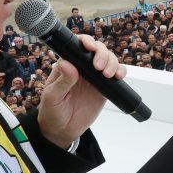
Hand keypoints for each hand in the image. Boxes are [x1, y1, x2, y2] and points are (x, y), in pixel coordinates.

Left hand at [38, 33, 124, 147]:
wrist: (63, 130)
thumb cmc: (52, 112)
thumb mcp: (52, 97)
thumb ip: (61, 82)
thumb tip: (67, 64)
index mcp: (67, 65)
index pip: (77, 46)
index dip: (85, 42)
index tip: (89, 47)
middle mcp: (82, 67)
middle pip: (97, 49)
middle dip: (102, 53)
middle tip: (99, 67)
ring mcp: (94, 76)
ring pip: (108, 59)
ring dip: (112, 62)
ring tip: (107, 75)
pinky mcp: (104, 87)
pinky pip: (116, 74)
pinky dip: (120, 71)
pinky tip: (118, 76)